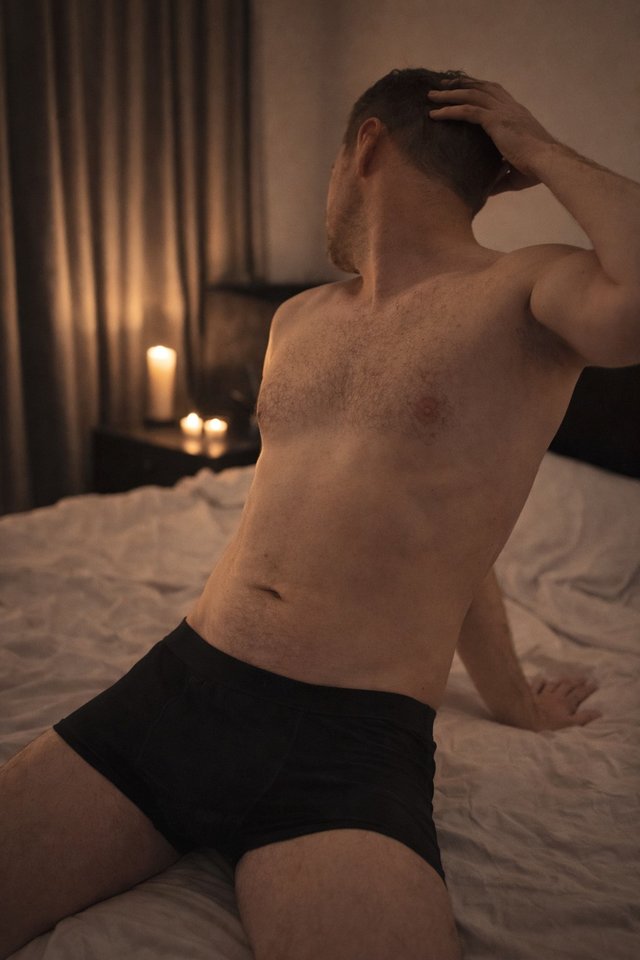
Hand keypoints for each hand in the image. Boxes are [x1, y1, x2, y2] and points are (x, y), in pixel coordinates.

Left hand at [427, 77, 558, 192]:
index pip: (496, 95)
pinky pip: (468, 110)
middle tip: (443, 86)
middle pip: (482, 87)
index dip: (480, 89)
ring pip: (472, 94)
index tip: (465, 89)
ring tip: (432, 95)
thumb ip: (499, 178)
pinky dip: (450, 110)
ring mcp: (503, 111)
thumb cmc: (536, 169)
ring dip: (450, 94)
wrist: (547, 162)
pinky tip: (435, 114)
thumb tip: (487, 190)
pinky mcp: (495, 120)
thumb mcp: (515, 174)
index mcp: (517, 115)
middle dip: (462, 84)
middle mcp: (510, 108)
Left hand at [529, 674, 602, 729]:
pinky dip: (539, 681)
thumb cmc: (548, 725)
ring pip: (553, 684)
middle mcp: (555, 696)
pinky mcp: (531, 695)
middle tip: (584, 677)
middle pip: (567, 686)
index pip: (579, 694)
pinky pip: (536, 685)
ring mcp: (542, 694)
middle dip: (576, 681)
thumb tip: (599, 712)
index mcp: (565, 704)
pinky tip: (542, 678)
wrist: (526, 720)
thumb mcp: (569, 725)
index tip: (595, 684)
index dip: (587, 689)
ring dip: (561, 680)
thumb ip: (583, 718)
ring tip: (566, 677)